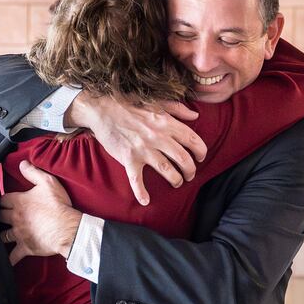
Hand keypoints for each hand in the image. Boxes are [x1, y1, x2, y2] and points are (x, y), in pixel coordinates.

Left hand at [0, 161, 81, 263]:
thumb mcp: (48, 183)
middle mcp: (15, 218)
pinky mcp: (25, 247)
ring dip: (2, 233)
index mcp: (19, 202)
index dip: (4, 199)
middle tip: (4, 215)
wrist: (67, 228)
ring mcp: (19, 234)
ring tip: (3, 233)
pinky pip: (13, 256)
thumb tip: (22, 163)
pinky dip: (8, 259)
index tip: (6, 200)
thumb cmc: (59, 205)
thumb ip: (33, 172)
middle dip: (1, 214)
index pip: (3, 199)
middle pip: (0, 216)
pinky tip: (3, 261)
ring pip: (3, 235)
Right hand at [67, 93, 206, 204]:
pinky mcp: (128, 158)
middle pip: (183, 158)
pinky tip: (145, 201)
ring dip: (176, 179)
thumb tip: (195, 116)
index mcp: (166, 122)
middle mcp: (157, 137)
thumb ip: (178, 109)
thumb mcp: (157, 102)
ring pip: (167, 170)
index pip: (192, 139)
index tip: (201, 157)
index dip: (201, 151)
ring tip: (177, 182)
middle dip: (190, 170)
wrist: (103, 109)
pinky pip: (136, 179)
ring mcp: (143, 149)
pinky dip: (141, 192)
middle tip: (190, 174)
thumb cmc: (130, 104)